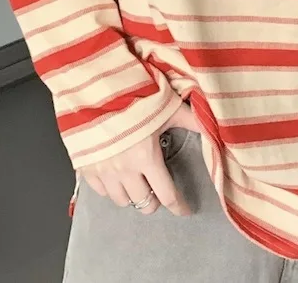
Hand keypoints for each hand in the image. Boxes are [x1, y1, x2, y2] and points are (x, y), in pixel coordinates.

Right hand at [77, 100, 201, 216]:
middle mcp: (125, 170)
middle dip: (155, 199)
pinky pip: (100, 191)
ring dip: (133, 196)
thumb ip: (190, 120)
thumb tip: (211, 125)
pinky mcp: (86, 167)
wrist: (96, 88)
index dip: (178, 206)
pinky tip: (117, 177)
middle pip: (144, 203)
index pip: (167, 195)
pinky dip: (111, 189)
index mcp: (147, 158)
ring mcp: (103, 171)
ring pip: (121, 201)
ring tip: (138, 183)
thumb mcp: (168, 106)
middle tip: (159, 189)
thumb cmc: (134, 95)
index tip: (184, 210)